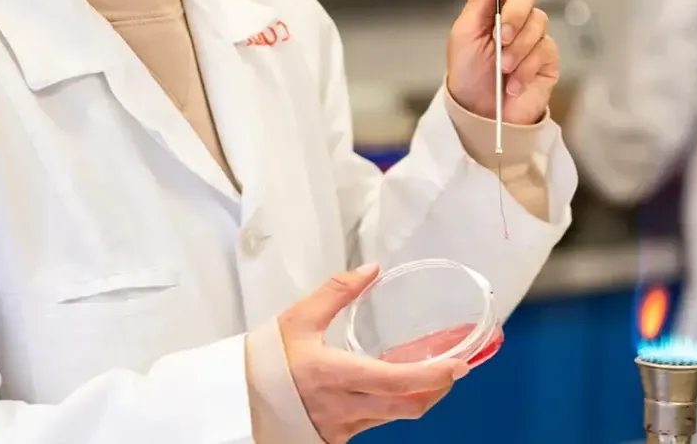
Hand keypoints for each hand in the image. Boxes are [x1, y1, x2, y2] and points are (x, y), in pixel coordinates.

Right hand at [281, 266, 466, 442]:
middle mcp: (343, 407)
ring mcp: (340, 427)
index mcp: (335, 375)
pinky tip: (392, 390)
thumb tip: (372, 268)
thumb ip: (338, 291)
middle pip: (408, 407)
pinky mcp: (335, 438)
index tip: (459, 365)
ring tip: (429, 377)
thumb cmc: (264, 360)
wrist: (237, 401)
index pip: (398, 381)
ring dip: (417, 398)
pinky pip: (373, 424)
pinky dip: (391, 407)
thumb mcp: (299, 318)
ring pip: (393, 417)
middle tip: (452, 371)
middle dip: (438, 390)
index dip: (434, 376)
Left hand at [446, 0, 559, 124]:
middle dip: (513, 15)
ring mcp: (535, 35)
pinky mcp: (548, 58)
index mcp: (494, 3)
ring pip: (538, 23)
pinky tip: (512, 83)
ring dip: (516, 49)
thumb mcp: (465, 32)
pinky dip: (525, 68)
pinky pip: (545, 50)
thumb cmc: (469, 72)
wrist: (480, 112)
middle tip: (499, 38)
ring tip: (502, 69)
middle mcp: (517, 14)